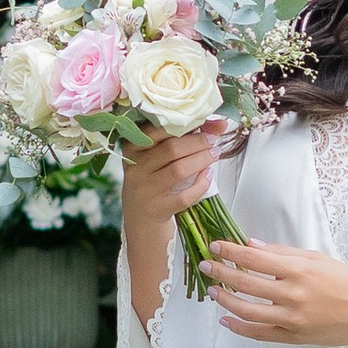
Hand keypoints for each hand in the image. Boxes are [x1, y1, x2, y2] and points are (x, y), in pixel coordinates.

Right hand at [120, 124, 224, 322]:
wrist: (140, 225)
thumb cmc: (153, 184)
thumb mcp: (157, 161)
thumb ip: (180, 140)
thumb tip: (216, 124)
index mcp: (131, 149)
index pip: (158, 129)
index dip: (187, 123)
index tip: (208, 122)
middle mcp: (134, 168)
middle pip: (171, 148)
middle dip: (198, 142)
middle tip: (215, 140)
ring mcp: (143, 190)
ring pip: (178, 170)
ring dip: (202, 160)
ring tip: (215, 154)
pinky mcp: (156, 210)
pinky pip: (184, 196)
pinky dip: (200, 185)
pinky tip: (208, 177)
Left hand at [204, 240, 347, 347]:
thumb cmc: (346, 282)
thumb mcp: (317, 259)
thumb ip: (283, 253)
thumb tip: (253, 246)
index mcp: (299, 270)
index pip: (255, 258)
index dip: (231, 251)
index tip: (216, 246)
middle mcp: (293, 294)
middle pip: (246, 282)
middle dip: (221, 272)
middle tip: (207, 265)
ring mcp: (292, 318)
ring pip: (247, 310)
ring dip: (226, 300)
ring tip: (213, 290)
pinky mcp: (293, 336)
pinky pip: (260, 333)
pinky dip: (240, 328)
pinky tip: (226, 320)